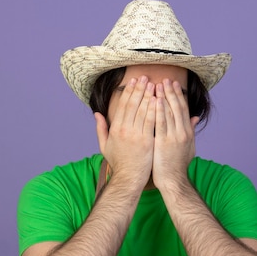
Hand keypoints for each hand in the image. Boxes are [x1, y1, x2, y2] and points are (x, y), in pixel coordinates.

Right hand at [95, 76, 155, 190]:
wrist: (128, 178)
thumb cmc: (118, 163)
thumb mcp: (104, 146)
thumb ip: (101, 128)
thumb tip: (97, 113)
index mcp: (115, 129)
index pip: (123, 105)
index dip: (129, 92)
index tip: (134, 81)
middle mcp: (124, 130)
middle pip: (133, 104)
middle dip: (139, 89)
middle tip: (145, 77)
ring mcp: (136, 135)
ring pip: (143, 111)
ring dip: (149, 96)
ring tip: (154, 85)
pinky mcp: (147, 141)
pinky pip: (151, 122)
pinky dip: (155, 110)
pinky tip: (159, 100)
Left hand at [152, 79, 198, 190]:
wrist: (173, 181)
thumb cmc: (177, 165)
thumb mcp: (189, 147)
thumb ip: (191, 130)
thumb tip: (195, 117)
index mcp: (187, 132)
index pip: (183, 109)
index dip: (178, 95)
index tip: (173, 84)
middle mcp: (182, 133)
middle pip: (177, 107)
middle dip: (171, 92)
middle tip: (165, 79)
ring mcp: (173, 137)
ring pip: (169, 113)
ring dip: (163, 97)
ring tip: (158, 84)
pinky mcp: (163, 143)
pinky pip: (160, 124)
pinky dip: (158, 111)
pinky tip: (154, 100)